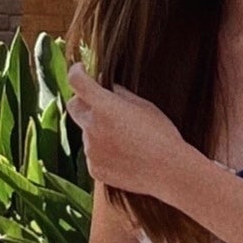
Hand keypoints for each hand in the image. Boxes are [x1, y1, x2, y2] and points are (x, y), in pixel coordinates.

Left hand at [63, 57, 200, 202]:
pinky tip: (125, 156)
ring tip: (126, 139)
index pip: (77, 82)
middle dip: (83, 102)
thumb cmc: (161, 135)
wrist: (169, 171)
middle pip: (73, 107)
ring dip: (98, 130)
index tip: (80, 71)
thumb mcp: (144, 106)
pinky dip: (103, 151)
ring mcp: (91, 150)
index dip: (76, 72)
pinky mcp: (94, 169)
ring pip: (86, 132)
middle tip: (101, 105)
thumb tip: (106, 85)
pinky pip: (93, 154)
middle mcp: (92, 128)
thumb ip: (120, 94)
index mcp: (104, 107)